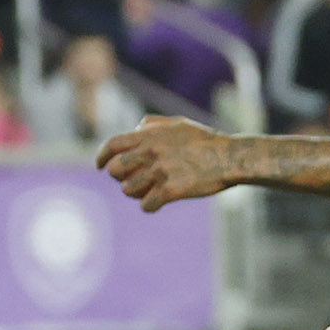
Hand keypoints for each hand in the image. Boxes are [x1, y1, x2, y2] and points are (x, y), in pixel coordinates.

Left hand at [97, 115, 236, 209]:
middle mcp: (151, 152)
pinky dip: (150, 205)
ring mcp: (160, 172)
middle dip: (119, 177)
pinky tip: (158, 202)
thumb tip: (135, 129)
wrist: (228, 158)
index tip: (100, 166)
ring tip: (147, 191)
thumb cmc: (204, 141)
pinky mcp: (171, 190)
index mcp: (149, 135)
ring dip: (135, 193)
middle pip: (115, 170)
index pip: (112, 145)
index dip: (101, 157)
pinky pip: (147, 205)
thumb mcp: (177, 123)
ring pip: (128, 190)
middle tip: (130, 180)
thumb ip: (152, 124)